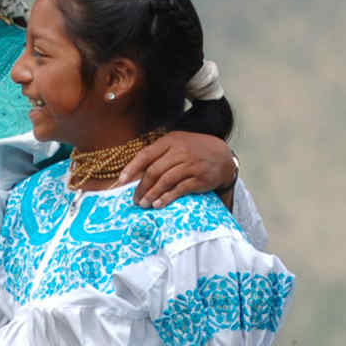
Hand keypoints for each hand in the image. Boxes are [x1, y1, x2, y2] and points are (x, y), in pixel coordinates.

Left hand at [122, 132, 236, 208]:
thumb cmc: (194, 151)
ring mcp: (191, 165)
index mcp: (170, 141)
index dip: (132, 168)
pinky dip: (167, 198)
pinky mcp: (200, 178)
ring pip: (165, 181)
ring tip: (144, 204)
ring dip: (152, 194)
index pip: (146, 154)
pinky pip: (179, 189)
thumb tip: (135, 174)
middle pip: (154, 171)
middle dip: (141, 187)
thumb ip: (158, 155)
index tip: (121, 181)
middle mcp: (180, 151)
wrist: (224, 157)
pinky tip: (158, 204)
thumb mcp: (177, 145)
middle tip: (135, 199)